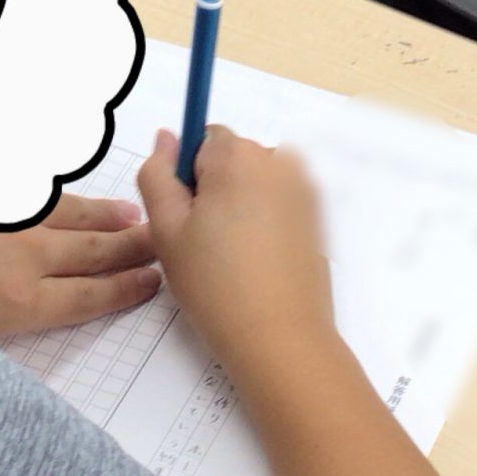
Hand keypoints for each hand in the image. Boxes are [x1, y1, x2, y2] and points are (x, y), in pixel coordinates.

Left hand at [0, 194, 159, 336]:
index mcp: (13, 306)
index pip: (86, 300)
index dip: (123, 292)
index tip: (151, 283)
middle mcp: (24, 260)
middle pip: (91, 255)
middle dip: (130, 252)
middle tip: (161, 246)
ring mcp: (7, 217)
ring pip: (71, 218)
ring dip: (105, 219)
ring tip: (131, 217)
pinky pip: (37, 195)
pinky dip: (63, 197)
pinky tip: (69, 197)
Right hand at [135, 125, 337, 380]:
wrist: (280, 337)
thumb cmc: (216, 285)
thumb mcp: (166, 229)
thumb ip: (157, 174)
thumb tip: (166, 138)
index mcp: (238, 156)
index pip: (201, 141)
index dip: (186, 178)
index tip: (185, 219)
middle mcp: (278, 161)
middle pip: (232, 159)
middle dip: (214, 190)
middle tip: (203, 244)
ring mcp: (305, 189)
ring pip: (256, 183)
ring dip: (241, 206)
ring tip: (232, 257)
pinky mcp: (319, 218)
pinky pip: (280, 204)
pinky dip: (266, 223)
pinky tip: (257, 262)